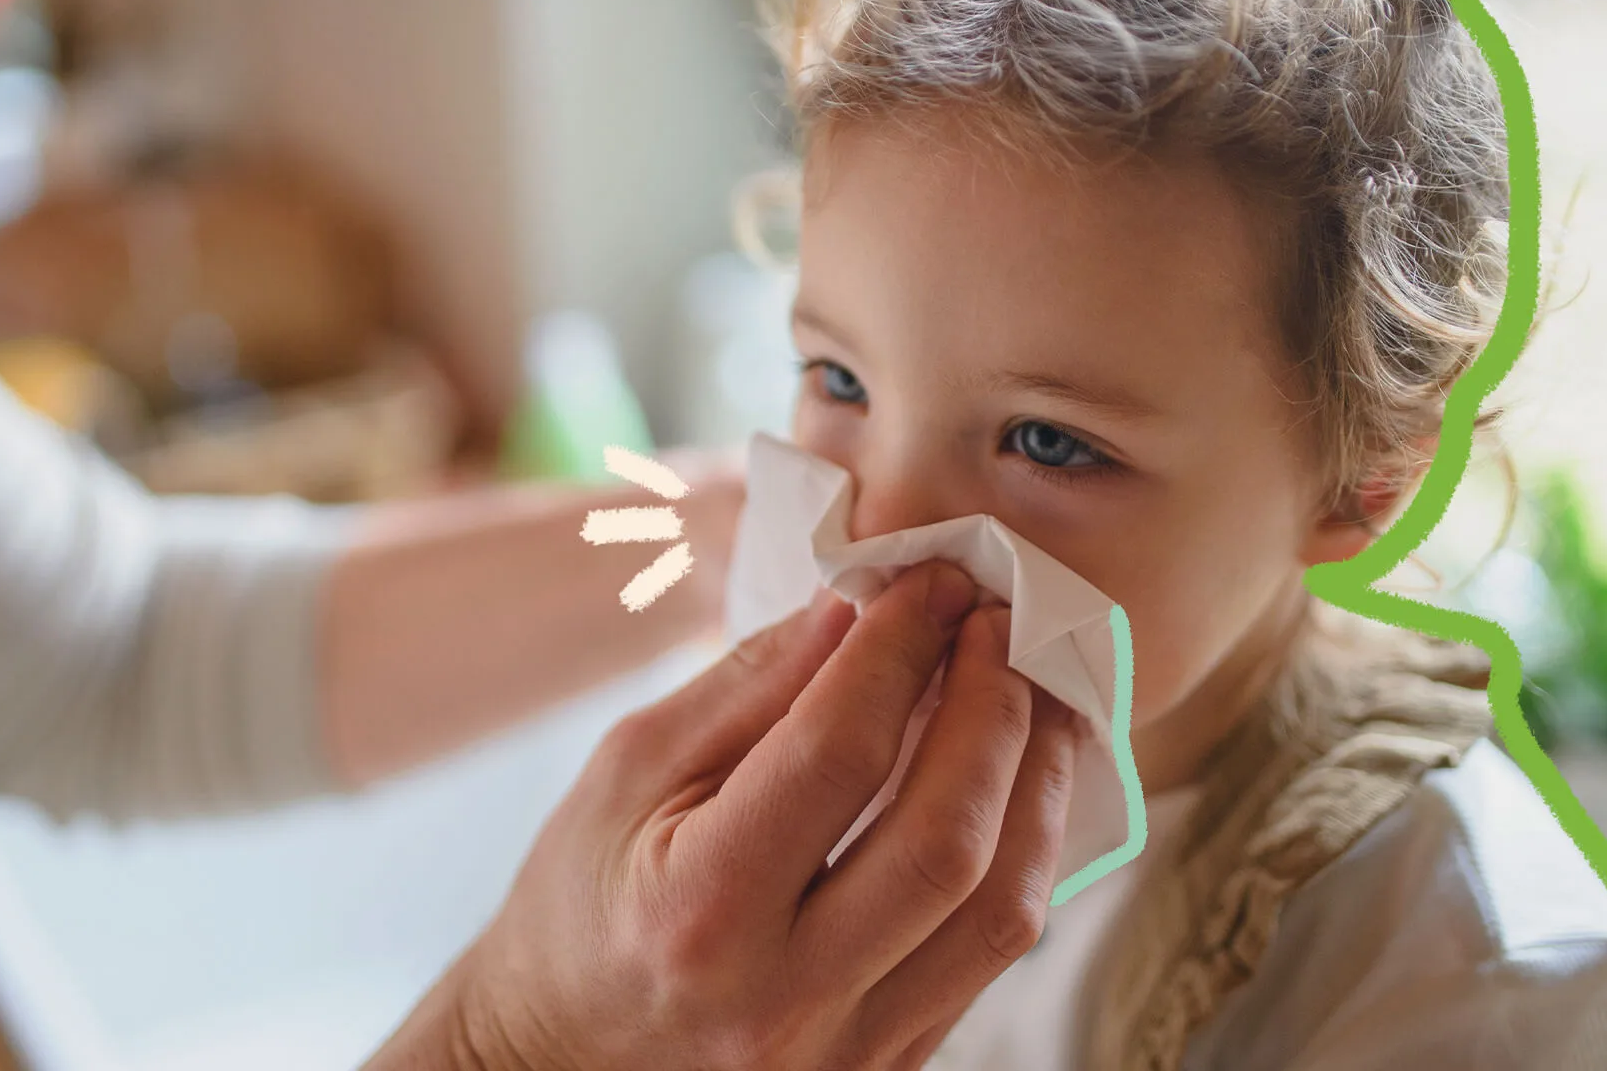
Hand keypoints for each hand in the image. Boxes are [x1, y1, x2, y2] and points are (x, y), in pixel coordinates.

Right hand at [367, 562, 1082, 1070]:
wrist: (569, 1058)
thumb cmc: (581, 901)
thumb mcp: (629, 771)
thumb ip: (749, 687)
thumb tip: (859, 609)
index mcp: (701, 912)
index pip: (839, 755)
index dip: (901, 650)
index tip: (935, 583)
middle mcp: (786, 998)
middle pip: (946, 840)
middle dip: (994, 708)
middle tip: (998, 624)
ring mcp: (850, 1051)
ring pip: (1002, 910)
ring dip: (1037, 781)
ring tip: (1034, 694)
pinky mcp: (892, 1068)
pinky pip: (993, 954)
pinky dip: (1020, 849)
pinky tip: (1012, 780)